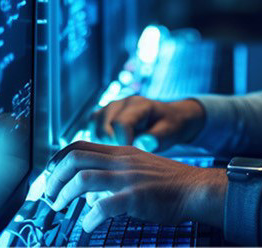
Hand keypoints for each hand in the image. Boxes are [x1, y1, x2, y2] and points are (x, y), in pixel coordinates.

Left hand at [44, 141, 225, 232]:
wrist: (195, 188)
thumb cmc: (167, 183)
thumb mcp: (137, 168)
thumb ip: (112, 175)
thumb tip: (87, 194)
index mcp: (120, 151)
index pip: (79, 145)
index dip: (57, 159)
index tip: (49, 175)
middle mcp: (121, 161)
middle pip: (75, 159)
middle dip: (55, 177)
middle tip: (50, 195)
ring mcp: (128, 178)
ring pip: (83, 179)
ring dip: (65, 194)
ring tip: (60, 207)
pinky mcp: (136, 197)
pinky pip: (104, 206)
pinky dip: (89, 217)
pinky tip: (87, 225)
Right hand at [88, 96, 205, 151]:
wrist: (168, 117)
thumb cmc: (169, 126)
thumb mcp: (170, 132)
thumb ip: (156, 138)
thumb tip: (143, 144)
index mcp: (138, 105)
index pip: (120, 123)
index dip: (123, 144)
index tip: (131, 159)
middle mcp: (120, 103)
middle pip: (104, 129)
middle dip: (114, 148)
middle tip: (127, 158)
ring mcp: (108, 108)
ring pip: (94, 130)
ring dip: (104, 146)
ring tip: (121, 154)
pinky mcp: (101, 116)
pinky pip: (91, 131)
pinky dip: (98, 143)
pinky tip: (112, 151)